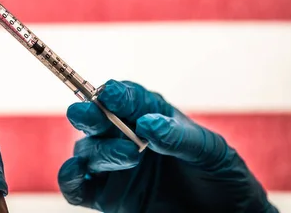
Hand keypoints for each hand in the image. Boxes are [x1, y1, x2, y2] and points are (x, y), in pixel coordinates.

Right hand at [58, 80, 277, 212]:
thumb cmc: (221, 177)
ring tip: (129, 154)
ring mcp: (114, 168)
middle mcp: (125, 137)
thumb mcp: (210, 152)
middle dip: (91, 113)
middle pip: (96, 119)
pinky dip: (69, 177)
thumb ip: (178, 137)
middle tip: (95, 114)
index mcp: (151, 116)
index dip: (117, 94)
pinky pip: (76, 186)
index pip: (126, 98)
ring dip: (100, 149)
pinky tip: (78, 171)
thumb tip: (148, 123)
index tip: (111, 94)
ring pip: (87, 150)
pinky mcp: (106, 197)